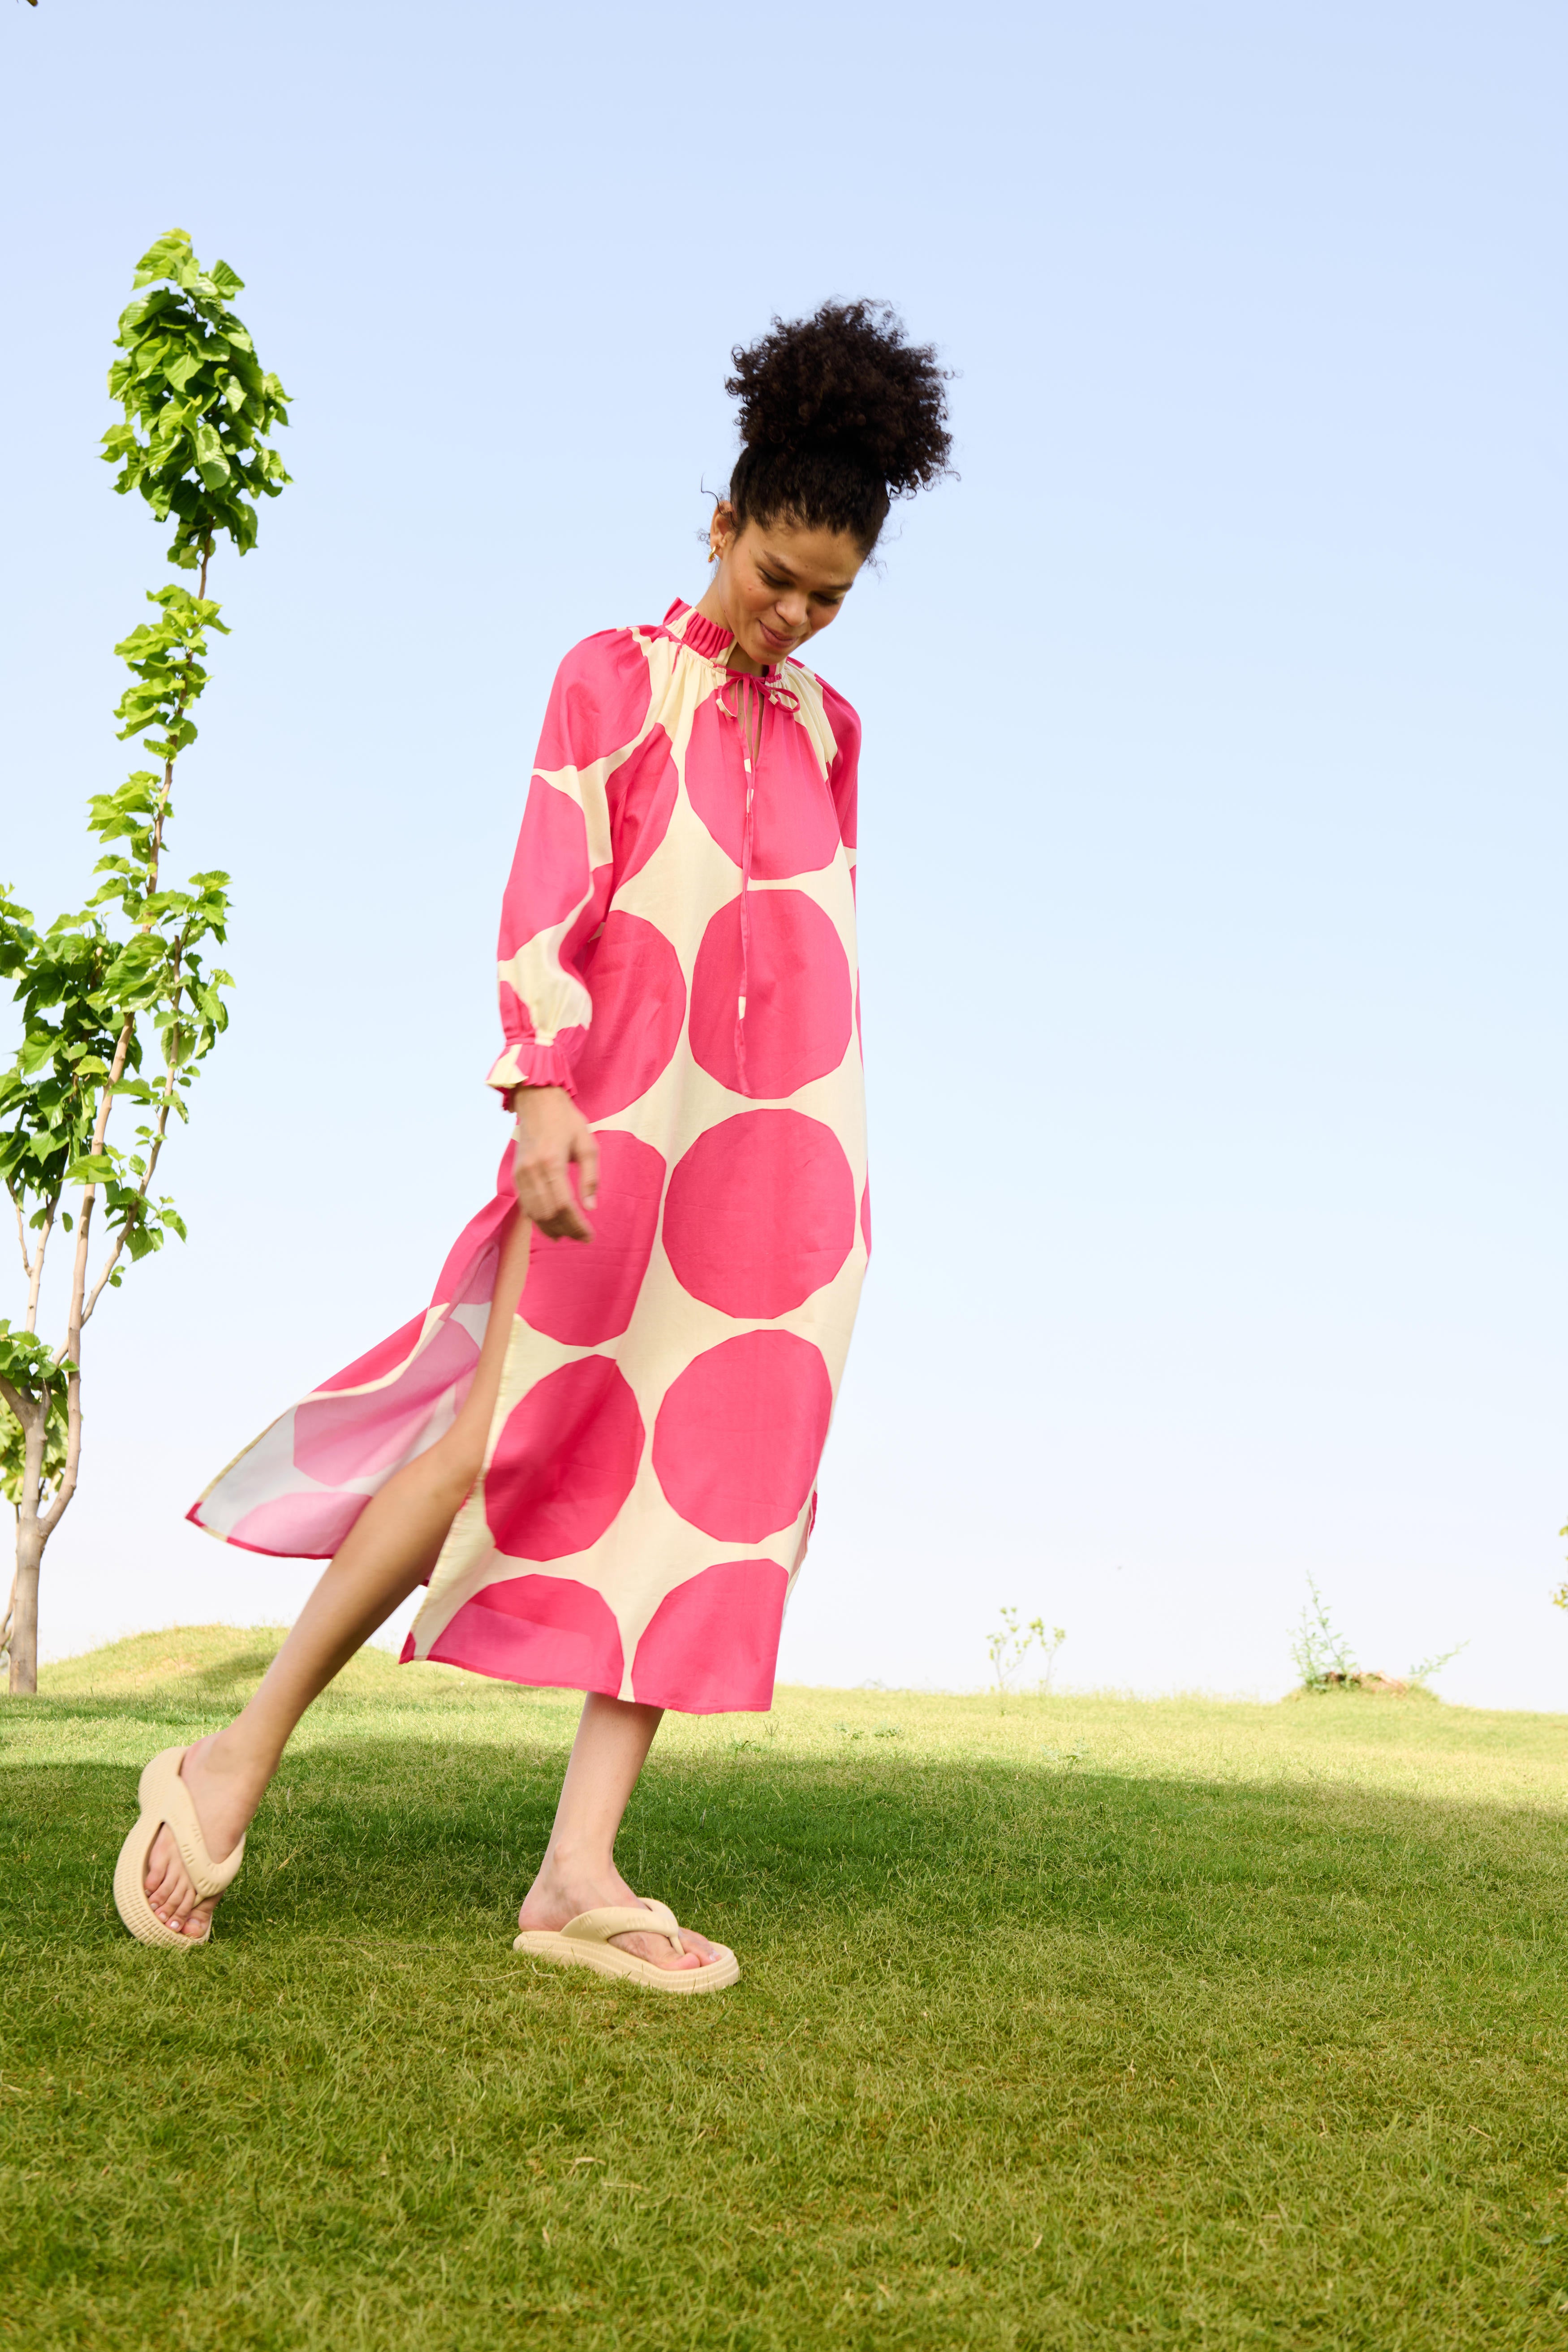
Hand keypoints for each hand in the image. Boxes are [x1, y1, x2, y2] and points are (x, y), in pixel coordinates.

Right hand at [510, 1086, 598, 1241]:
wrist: (538, 1102)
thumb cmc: (567, 1121)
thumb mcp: (588, 1144)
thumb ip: (591, 1177)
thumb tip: (591, 1207)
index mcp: (553, 1161)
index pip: (564, 1205)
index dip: (577, 1225)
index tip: (589, 1235)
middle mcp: (533, 1170)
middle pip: (548, 1213)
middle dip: (566, 1230)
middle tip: (581, 1237)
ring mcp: (521, 1173)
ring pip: (534, 1213)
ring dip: (551, 1229)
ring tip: (567, 1235)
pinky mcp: (516, 1174)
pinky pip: (525, 1205)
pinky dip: (538, 1219)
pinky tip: (550, 1225)